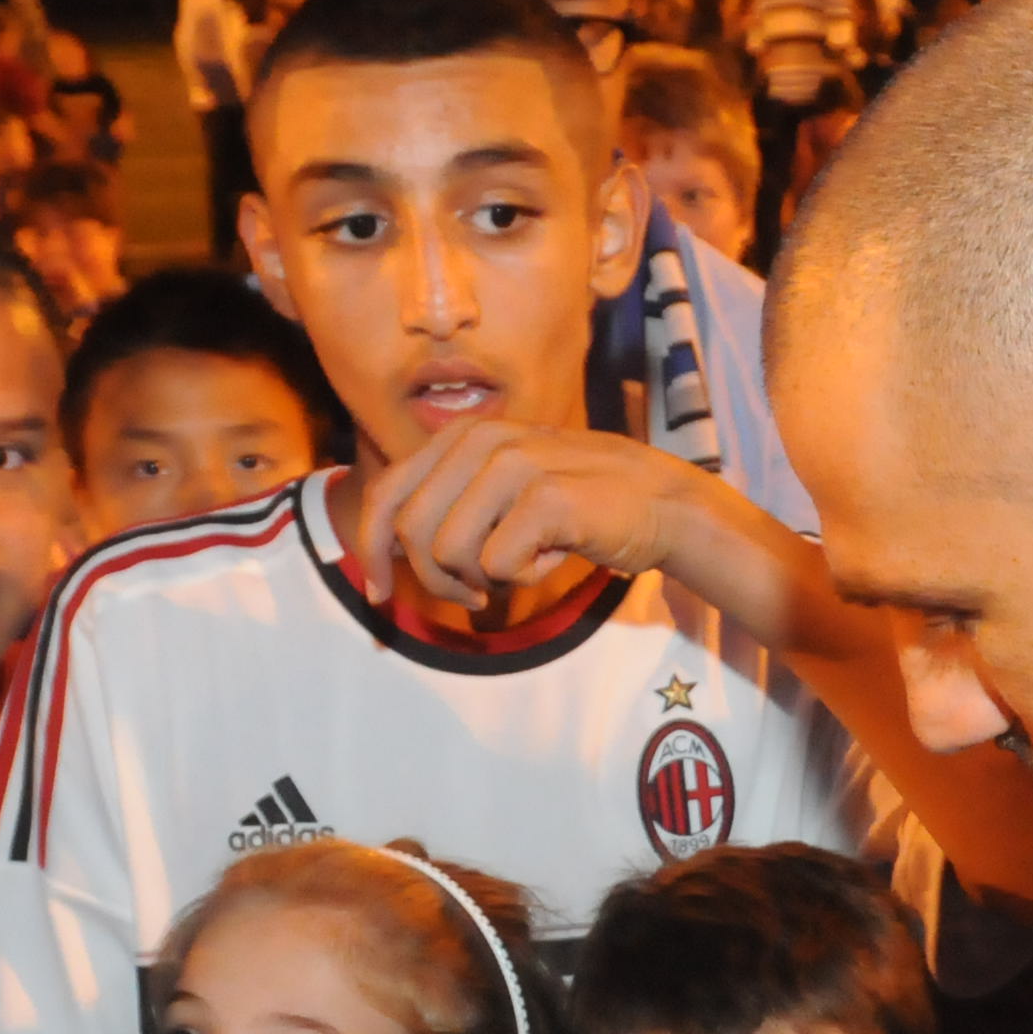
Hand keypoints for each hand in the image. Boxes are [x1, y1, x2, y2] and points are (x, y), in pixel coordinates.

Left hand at [353, 412, 718, 614]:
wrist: (660, 502)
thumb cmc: (577, 506)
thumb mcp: (502, 491)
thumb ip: (449, 505)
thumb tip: (389, 552)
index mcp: (461, 436)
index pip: (386, 495)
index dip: (372, 550)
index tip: (381, 593)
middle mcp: (481, 441)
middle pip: (411, 531)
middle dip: (434, 580)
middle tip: (474, 597)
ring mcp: (514, 466)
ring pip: (449, 553)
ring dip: (482, 580)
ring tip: (522, 567)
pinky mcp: (546, 499)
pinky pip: (499, 565)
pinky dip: (525, 578)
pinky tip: (554, 557)